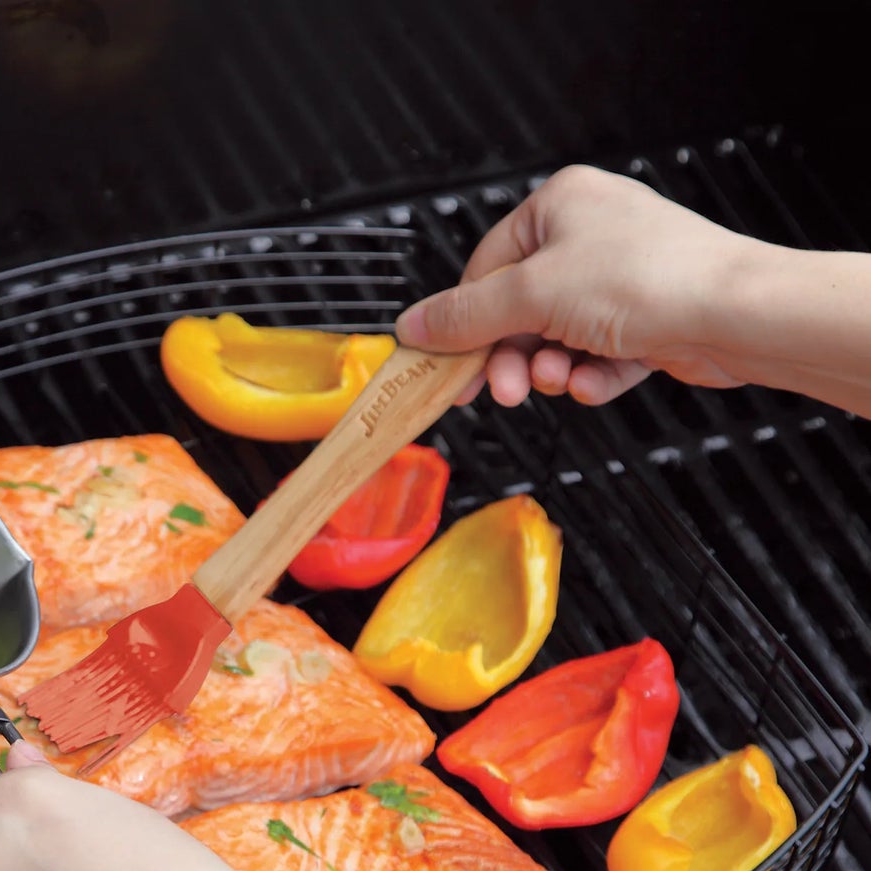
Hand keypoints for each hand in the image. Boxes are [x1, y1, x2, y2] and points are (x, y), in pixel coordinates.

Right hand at [395, 164, 762, 406]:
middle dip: (510, 357)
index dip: (465, 324)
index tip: (447, 366)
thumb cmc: (647, 280)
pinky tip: (597, 380)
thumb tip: (411, 326)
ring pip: (555, 339)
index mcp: (558, 204)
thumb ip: (464, 316)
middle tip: (501, 391)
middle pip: (518, 310)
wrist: (736, 314)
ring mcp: (620, 278)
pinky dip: (591, 375)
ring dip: (550, 370)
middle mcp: (589, 234)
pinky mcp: (646, 319)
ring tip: (560, 379)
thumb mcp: (532, 296)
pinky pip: (596, 356)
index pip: (485, 268)